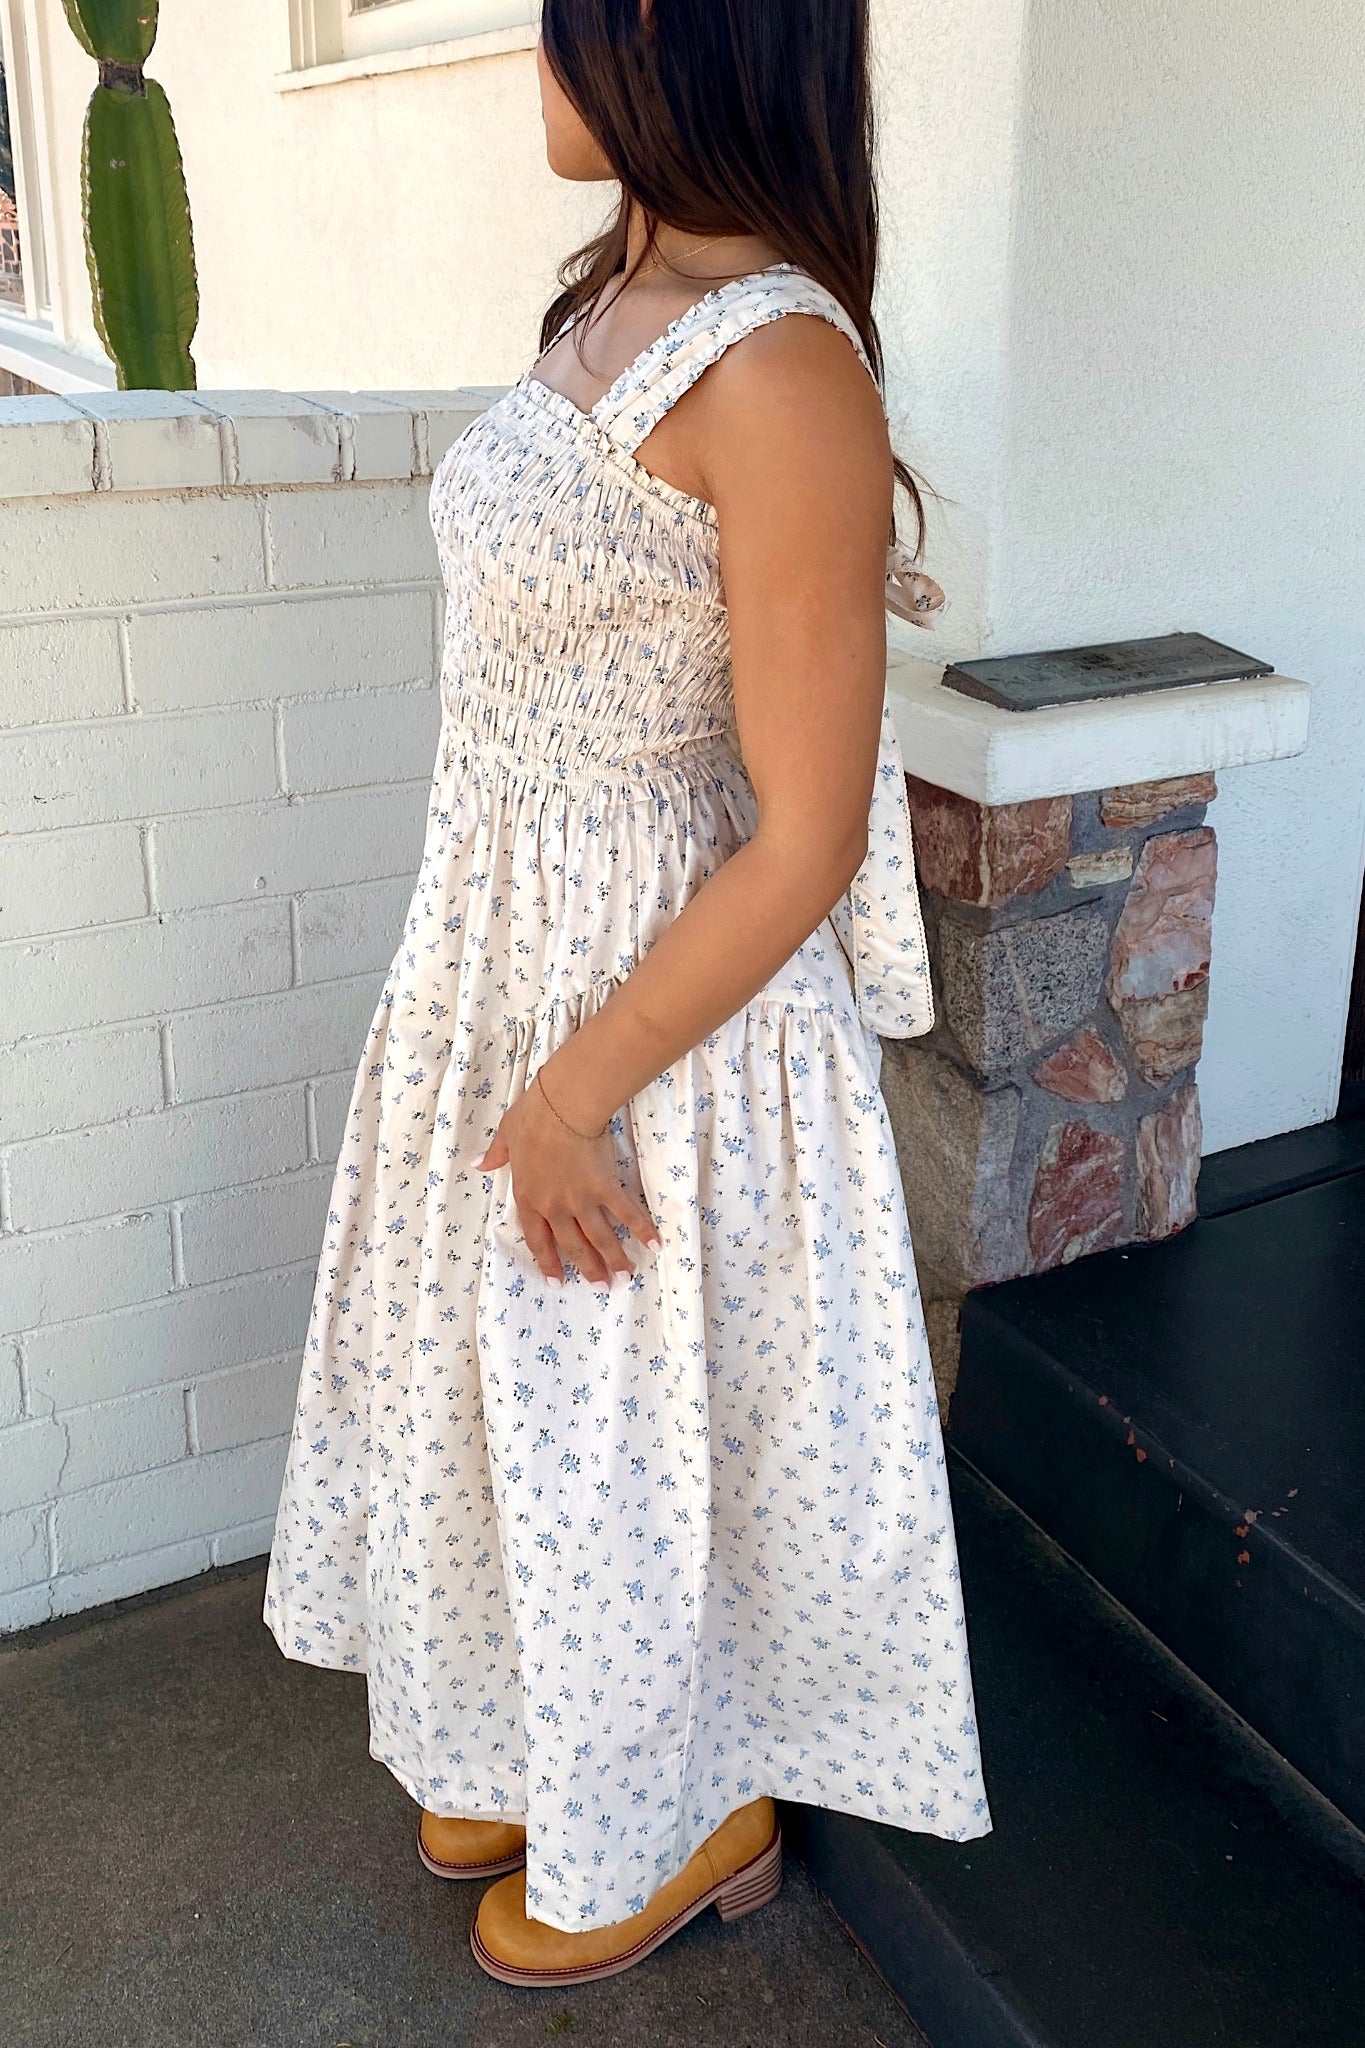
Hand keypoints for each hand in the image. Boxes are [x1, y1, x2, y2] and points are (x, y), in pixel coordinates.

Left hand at [475, 1070, 660, 1287]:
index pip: (537, 1238)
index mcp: (529, 1196)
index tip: (558, 1282)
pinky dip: (641, 1230)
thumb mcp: (506, 1134)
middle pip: (572, 1245)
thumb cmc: (533, 1117)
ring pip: (599, 1238)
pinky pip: (626, 1213)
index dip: (548, 1262)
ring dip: (613, 1260)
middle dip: (587, 1269)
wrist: (563, 1107)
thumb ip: (496, 1155)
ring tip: (624, 1277)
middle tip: (600, 1287)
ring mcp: (581, 1200)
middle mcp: (555, 1206)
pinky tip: (654, 1245)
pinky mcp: (606, 1188)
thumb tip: (479, 1164)